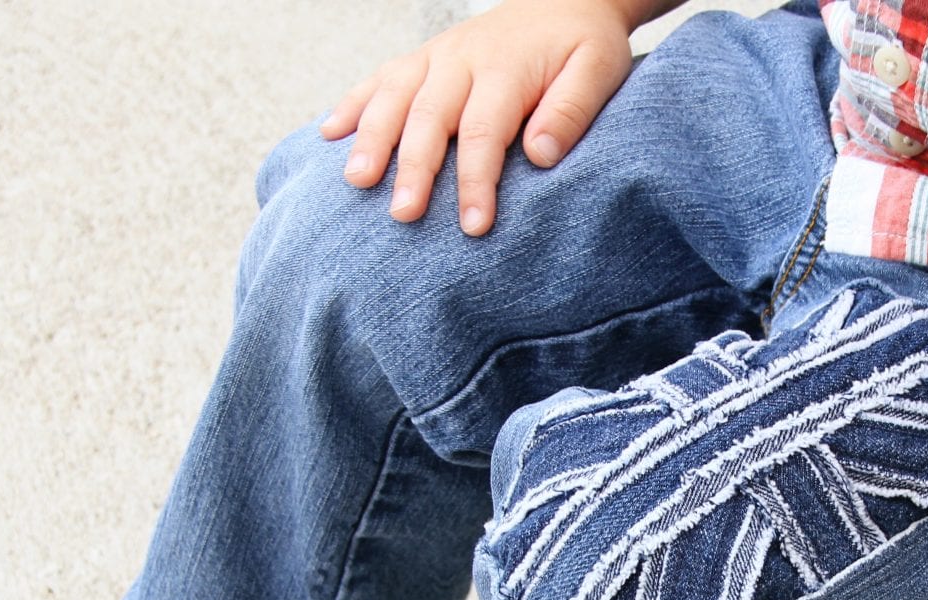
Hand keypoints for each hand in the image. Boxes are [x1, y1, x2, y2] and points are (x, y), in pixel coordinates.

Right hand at [317, 0, 651, 235]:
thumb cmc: (582, 45)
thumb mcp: (598, 70)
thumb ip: (571, 111)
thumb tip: (540, 155)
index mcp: (506, 67)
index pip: (485, 131)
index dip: (476, 181)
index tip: (473, 226)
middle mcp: (463, 59)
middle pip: (430, 117)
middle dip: (414, 168)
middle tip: (404, 214)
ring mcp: (437, 56)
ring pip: (394, 95)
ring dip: (372, 137)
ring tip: (356, 180)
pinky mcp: (422, 57)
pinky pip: (380, 77)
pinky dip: (352, 103)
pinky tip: (329, 133)